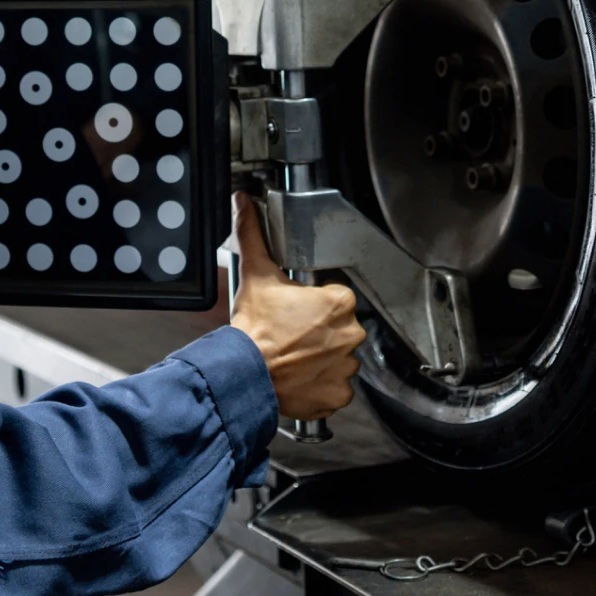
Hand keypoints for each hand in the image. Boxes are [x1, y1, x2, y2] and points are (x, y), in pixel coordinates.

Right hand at [229, 192, 364, 421]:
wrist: (246, 372)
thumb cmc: (255, 327)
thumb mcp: (255, 273)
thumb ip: (253, 233)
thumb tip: (245, 203)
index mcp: (339, 303)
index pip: (338, 297)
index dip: (316, 302)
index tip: (299, 309)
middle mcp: (350, 334)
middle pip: (341, 327)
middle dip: (321, 330)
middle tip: (294, 331)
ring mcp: (347, 365)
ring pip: (340, 356)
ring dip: (323, 356)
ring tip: (296, 353)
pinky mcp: (339, 393)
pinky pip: (337, 385)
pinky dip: (322, 382)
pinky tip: (302, 374)